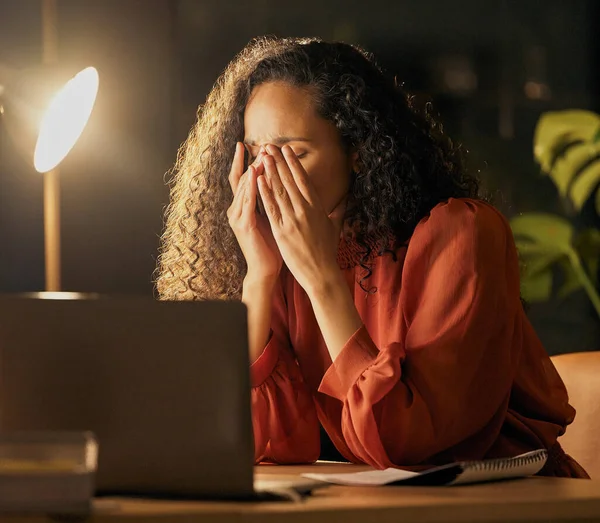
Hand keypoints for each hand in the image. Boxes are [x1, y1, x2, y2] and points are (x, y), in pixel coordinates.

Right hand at [227, 142, 282, 282]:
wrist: (265, 269)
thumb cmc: (271, 245)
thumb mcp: (271, 218)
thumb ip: (271, 201)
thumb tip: (279, 184)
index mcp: (244, 207)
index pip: (243, 179)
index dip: (247, 162)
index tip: (252, 145)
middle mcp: (236, 209)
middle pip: (241, 179)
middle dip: (249, 161)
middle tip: (257, 145)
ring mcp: (237, 217)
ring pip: (243, 188)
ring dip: (251, 171)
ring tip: (259, 155)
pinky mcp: (243, 225)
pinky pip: (247, 202)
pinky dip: (251, 188)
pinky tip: (256, 176)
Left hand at [257, 144, 345, 293]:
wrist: (321, 273)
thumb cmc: (327, 251)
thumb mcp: (334, 227)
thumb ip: (338, 210)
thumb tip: (346, 198)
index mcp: (317, 207)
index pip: (303, 180)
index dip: (294, 163)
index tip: (287, 150)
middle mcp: (305, 210)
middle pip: (289, 181)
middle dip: (279, 161)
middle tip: (269, 146)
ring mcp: (293, 220)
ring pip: (279, 191)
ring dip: (270, 172)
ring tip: (263, 156)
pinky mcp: (282, 231)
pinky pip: (271, 208)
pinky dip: (264, 193)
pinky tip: (258, 180)